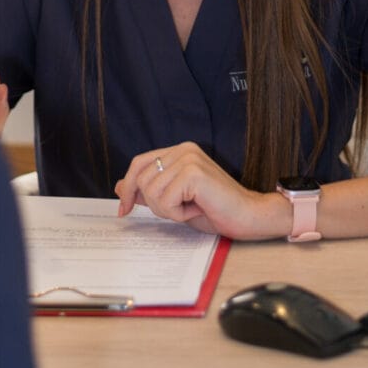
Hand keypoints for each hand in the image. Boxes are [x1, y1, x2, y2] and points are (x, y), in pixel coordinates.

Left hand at [114, 142, 290, 240]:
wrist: (248, 217)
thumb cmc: (215, 210)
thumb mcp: (175, 201)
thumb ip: (150, 191)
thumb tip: (120, 186)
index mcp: (179, 151)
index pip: (139, 163)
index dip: (128, 187)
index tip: (124, 209)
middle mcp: (183, 150)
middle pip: (142, 179)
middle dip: (155, 204)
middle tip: (180, 210)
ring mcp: (189, 158)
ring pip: (151, 191)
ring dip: (168, 210)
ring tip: (191, 208)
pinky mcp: (193, 173)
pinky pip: (165, 200)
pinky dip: (177, 214)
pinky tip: (197, 209)